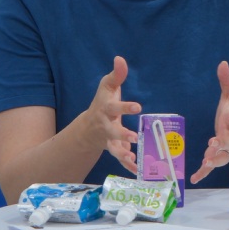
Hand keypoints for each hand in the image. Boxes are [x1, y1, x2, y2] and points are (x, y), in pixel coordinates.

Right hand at [87, 56, 140, 173]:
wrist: (90, 126)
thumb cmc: (102, 102)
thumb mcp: (107, 87)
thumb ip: (116, 74)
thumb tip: (120, 58)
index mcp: (106, 109)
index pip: (114, 107)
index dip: (125, 107)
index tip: (138, 107)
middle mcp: (106, 125)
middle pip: (112, 131)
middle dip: (122, 134)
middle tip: (134, 137)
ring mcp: (109, 139)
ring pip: (114, 148)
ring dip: (122, 153)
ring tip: (132, 158)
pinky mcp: (114, 149)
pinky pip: (120, 159)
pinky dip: (127, 166)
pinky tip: (137, 170)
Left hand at [191, 61, 228, 183]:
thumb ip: (226, 82)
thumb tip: (222, 62)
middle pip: (228, 141)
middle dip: (222, 142)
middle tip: (215, 142)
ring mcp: (224, 151)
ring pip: (221, 156)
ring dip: (214, 158)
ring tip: (206, 160)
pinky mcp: (217, 159)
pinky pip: (210, 168)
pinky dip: (203, 173)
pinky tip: (194, 178)